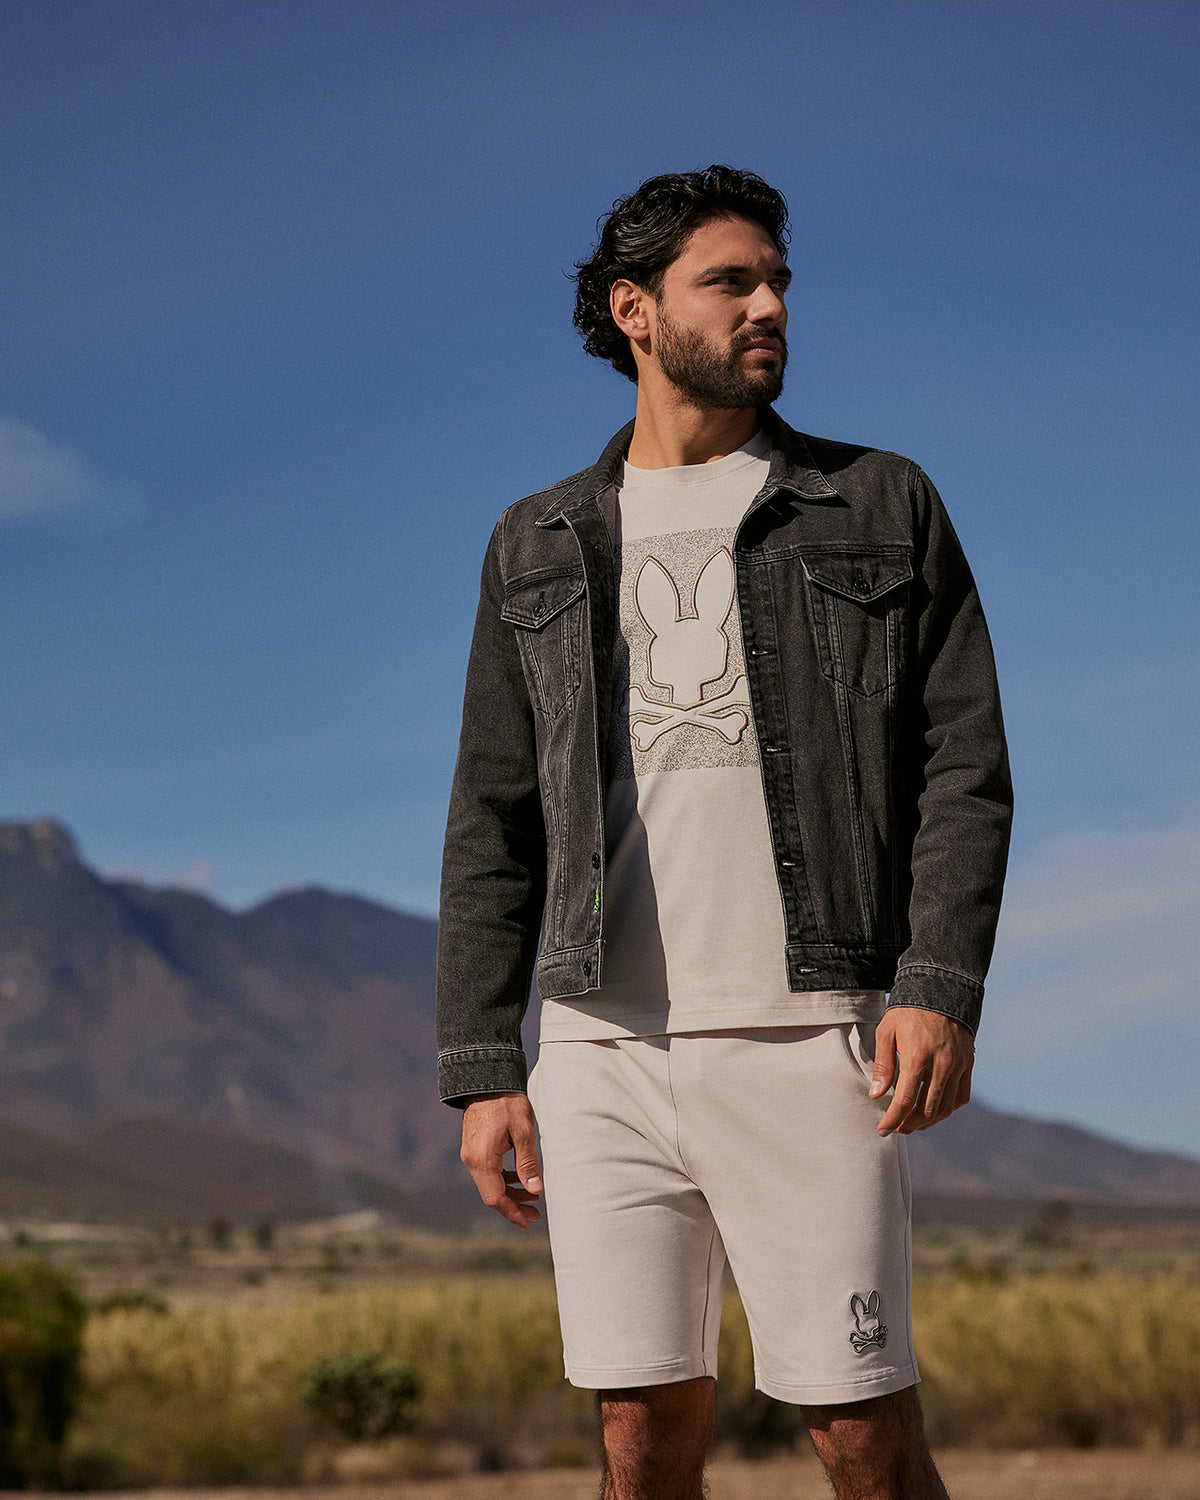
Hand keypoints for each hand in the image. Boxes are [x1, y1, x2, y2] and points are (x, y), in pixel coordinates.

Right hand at [460, 1092, 542, 1229]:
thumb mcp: (523, 1132)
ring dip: (509, 1192)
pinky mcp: (474, 1148)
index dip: (512, 1213)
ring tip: (533, 1195)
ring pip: (489, 1184)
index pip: (495, 1198)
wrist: (487, 1079)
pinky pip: (487, 1172)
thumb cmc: (507, 1103)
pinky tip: (518, 1177)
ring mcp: (470, 1154)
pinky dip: (502, 1178)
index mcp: (482, 1159)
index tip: (528, 1222)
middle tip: (536, 1213)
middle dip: (514, 1206)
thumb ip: (527, 1164)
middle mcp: (472, 1160)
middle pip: (491, 1194)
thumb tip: (535, 1191)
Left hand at [870, 1008, 973, 1136]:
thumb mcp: (887, 1032)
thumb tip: (876, 1094)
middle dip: (909, 1124)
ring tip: (913, 1124)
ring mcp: (958, 1066)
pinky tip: (934, 1111)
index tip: (882, 1130)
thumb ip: (882, 1065)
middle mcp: (941, 1065)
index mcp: (917, 1057)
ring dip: (928, 1121)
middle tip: (897, 1128)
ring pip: (945, 1108)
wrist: (940, 990)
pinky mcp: (968, 1064)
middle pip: (926, 1110)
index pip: (904, 1100)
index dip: (892, 1120)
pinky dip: (947, 1109)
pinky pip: (961, 1096)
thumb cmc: (908, 1012)